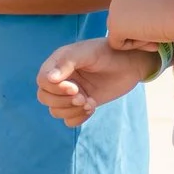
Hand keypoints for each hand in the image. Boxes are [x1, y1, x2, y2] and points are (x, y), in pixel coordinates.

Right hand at [36, 37, 155, 126]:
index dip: (55, 89)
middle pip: (45, 98)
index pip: (42, 81)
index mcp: (58, 63)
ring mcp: (71, 93)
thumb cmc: (109, 52)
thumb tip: (48, 79)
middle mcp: (61, 79)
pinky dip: (78, 118)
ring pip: (56, 111)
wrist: (130, 64)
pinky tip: (92, 107)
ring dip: (72, 111)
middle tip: (82, 98)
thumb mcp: (88, 53)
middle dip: (63, 102)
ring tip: (90, 103)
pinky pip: (69, 120)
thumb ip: (66, 62)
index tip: (75, 88)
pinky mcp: (81, 105)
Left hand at [106, 0, 169, 50]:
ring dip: (138, 39)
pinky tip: (150, 40)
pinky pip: (118, 44)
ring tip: (156, 38)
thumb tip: (146, 16)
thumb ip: (148, 5)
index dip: (144, 21)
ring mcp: (114, 9)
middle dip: (139, 31)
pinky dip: (134, 46)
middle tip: (158, 36)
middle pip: (123, 21)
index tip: (160, 24)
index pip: (130, 10)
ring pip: (120, 32)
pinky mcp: (115, 26)